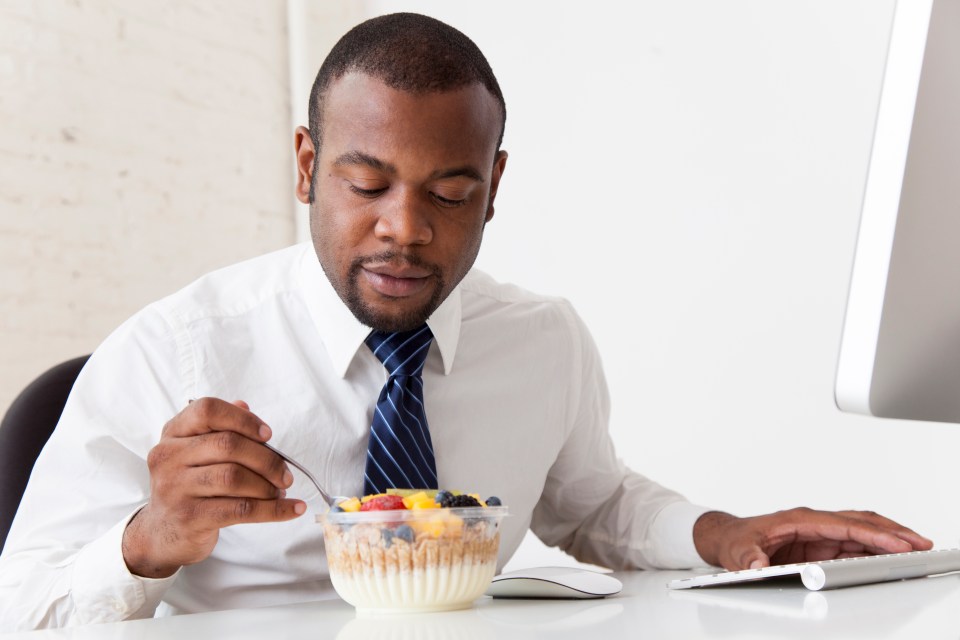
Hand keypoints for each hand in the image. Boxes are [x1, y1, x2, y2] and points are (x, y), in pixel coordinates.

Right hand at [122, 398, 305, 577]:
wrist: (163, 533)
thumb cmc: (189, 485)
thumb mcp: (196, 452)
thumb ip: (219, 428)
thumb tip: (245, 406)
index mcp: (173, 433)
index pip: (207, 410)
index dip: (243, 419)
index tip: (268, 435)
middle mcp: (169, 457)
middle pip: (228, 445)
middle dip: (267, 459)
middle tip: (284, 474)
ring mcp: (175, 488)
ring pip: (234, 478)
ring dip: (268, 485)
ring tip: (280, 491)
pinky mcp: (189, 517)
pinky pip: (241, 510)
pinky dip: (274, 510)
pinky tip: (293, 509)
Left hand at [693, 507, 932, 570]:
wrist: (728, 540)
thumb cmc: (735, 540)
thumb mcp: (737, 551)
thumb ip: (748, 558)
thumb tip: (757, 566)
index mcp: (798, 520)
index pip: (843, 525)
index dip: (871, 535)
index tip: (896, 545)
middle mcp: (813, 523)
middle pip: (860, 522)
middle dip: (891, 532)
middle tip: (920, 543)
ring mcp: (818, 534)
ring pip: (861, 531)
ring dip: (888, 539)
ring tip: (916, 547)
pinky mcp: (820, 546)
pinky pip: (853, 544)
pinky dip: (875, 549)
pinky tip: (892, 557)